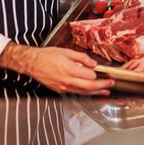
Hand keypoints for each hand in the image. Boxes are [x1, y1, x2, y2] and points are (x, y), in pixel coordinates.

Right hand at [0, 43, 114, 95]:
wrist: (32, 63)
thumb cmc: (47, 56)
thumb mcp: (66, 51)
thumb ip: (81, 58)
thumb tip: (93, 64)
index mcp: (69, 69)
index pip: (89, 76)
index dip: (97, 74)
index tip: (102, 71)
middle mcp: (67, 81)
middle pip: (89, 87)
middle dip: (102, 86)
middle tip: (111, 84)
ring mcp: (63, 87)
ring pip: (83, 93)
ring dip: (96, 92)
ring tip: (106, 91)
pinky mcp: (60, 91)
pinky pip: (76, 93)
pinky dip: (85, 92)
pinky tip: (91, 91)